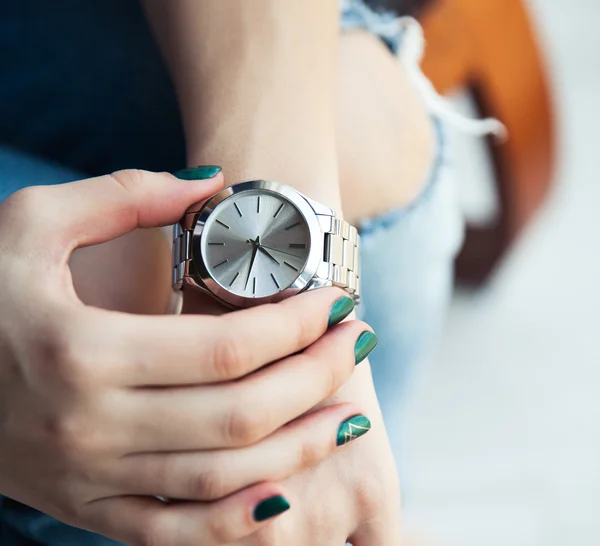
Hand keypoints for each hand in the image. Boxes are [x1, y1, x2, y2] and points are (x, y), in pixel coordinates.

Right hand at [0, 170, 373, 544]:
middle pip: (241, 413)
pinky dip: (241, 519)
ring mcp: (91, 479)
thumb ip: (122, 194)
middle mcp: (90, 426)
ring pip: (226, 479)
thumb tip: (209, 183)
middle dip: (318, 376)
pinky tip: (287, 487)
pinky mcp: (88, 508)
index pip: (225, 348)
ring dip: (301, 444)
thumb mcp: (30, 223)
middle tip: (360, 341)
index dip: (297, 324)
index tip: (336, 299)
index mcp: (79, 350)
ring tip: (350, 409)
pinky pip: (180, 533)